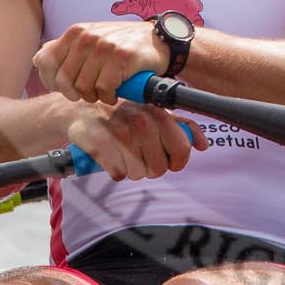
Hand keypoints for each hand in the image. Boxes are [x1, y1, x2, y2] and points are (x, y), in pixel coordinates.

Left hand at [34, 20, 169, 104]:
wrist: (159, 41)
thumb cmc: (122, 45)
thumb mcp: (90, 39)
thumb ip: (64, 49)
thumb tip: (38, 60)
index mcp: (75, 32)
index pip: (45, 61)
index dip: (50, 81)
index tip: (65, 89)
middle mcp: (87, 36)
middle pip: (64, 80)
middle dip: (75, 93)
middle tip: (89, 93)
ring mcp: (104, 46)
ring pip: (84, 87)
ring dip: (95, 96)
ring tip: (105, 91)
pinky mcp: (122, 58)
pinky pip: (105, 89)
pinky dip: (110, 96)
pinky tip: (117, 91)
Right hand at [63, 101, 204, 181]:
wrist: (80, 109)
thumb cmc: (122, 114)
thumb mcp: (154, 113)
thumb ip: (182, 127)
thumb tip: (203, 146)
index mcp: (158, 113)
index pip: (181, 148)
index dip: (176, 162)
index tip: (168, 162)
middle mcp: (141, 120)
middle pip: (159, 168)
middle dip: (150, 168)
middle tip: (139, 157)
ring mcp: (119, 131)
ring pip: (138, 174)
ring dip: (131, 171)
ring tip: (123, 156)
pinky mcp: (99, 143)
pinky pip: (118, 173)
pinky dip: (115, 172)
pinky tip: (111, 160)